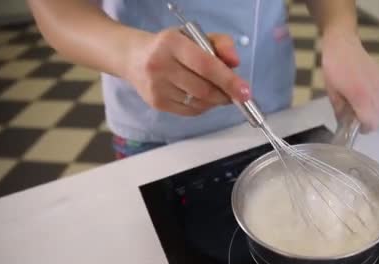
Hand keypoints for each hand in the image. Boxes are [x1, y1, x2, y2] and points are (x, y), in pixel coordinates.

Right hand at [124, 28, 249, 115]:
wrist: (132, 57)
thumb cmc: (170, 46)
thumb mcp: (195, 36)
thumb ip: (221, 44)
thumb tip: (235, 63)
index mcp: (172, 43)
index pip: (206, 65)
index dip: (228, 80)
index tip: (245, 91)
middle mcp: (160, 65)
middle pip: (203, 89)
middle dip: (225, 94)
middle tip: (237, 94)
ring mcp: (156, 87)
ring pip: (198, 103)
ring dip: (215, 101)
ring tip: (218, 92)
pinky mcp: (156, 103)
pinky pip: (190, 111)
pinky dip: (203, 106)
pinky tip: (202, 97)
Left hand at [320, 30, 378, 132]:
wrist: (343, 43)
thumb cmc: (333, 67)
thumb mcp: (332, 92)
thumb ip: (340, 111)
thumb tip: (344, 124)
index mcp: (361, 97)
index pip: (371, 123)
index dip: (363, 128)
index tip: (355, 126)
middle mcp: (376, 92)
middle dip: (368, 120)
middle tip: (355, 114)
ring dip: (372, 110)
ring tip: (359, 101)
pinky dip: (376, 99)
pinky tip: (365, 91)